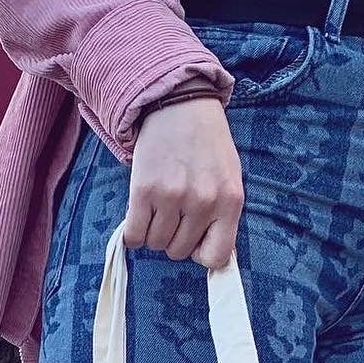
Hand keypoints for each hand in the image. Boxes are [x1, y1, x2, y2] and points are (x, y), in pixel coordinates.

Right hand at [124, 89, 243, 268]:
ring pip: (155, 244)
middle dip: (173, 237)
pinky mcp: (144, 191)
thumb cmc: (206, 146)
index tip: (195, 239)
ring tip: (158, 207)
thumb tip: (210, 256)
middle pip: (179, 252)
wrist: (179, 106)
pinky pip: (134, 236)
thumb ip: (222, 217)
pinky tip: (140, 213)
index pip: (216, 257)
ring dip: (153, 232)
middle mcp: (203, 201)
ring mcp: (172, 197)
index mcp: (230, 200)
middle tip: (174, 212)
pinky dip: (133, 232)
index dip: (201, 253)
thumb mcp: (228, 178)